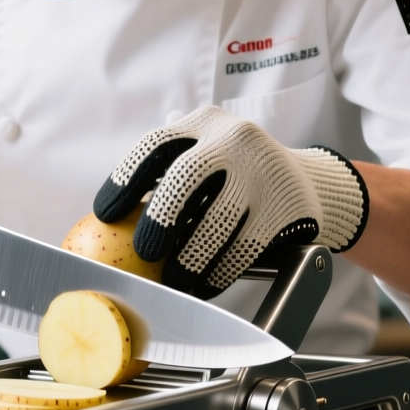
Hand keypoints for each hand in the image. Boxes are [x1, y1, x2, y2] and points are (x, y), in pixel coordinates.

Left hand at [93, 106, 367, 297]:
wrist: (308, 182)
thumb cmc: (235, 178)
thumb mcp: (205, 157)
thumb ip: (165, 177)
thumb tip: (102, 224)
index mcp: (203, 123)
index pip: (155, 145)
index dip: (124, 179)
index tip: (104, 214)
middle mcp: (234, 138)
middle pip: (185, 178)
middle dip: (160, 219)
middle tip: (144, 252)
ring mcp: (263, 170)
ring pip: (217, 221)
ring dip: (190, 260)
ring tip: (175, 282)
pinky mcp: (285, 205)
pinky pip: (245, 247)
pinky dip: (220, 272)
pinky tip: (205, 286)